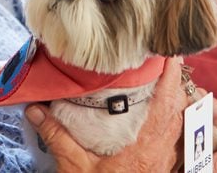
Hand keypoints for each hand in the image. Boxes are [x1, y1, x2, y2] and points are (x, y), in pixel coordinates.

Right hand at [24, 57, 191, 172]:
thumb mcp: (75, 168)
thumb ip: (58, 136)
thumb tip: (36, 110)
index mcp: (145, 145)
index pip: (166, 102)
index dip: (171, 76)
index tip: (170, 54)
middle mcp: (161, 150)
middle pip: (179, 108)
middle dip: (175, 82)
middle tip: (163, 60)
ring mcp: (166, 160)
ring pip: (180, 122)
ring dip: (176, 100)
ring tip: (164, 80)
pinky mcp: (163, 168)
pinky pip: (176, 138)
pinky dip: (172, 120)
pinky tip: (161, 114)